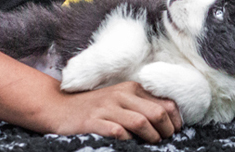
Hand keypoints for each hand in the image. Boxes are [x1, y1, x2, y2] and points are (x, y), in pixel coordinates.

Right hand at [50, 81, 181, 142]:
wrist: (59, 107)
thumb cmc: (95, 107)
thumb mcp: (120, 100)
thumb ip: (142, 105)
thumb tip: (170, 120)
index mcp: (131, 88)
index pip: (165, 103)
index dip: (175, 120)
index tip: (175, 131)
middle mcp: (121, 95)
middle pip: (157, 113)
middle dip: (166, 131)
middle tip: (164, 140)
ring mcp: (107, 108)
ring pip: (140, 122)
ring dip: (151, 138)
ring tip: (150, 144)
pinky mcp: (93, 121)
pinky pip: (117, 132)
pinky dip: (127, 140)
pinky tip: (127, 143)